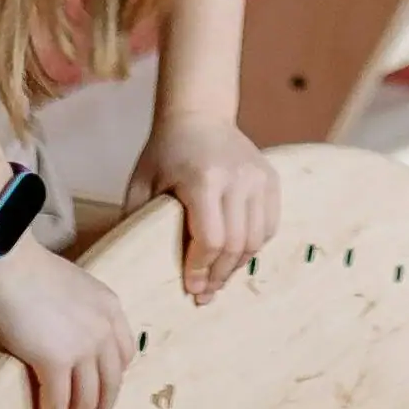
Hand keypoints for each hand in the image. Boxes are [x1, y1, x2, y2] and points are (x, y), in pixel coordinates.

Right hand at [0, 242, 129, 408]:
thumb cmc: (23, 269)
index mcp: (110, 308)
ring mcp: (82, 347)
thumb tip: (56, 343)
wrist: (6, 261)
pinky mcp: (55, 360)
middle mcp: (104, 330)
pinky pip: (58, 402)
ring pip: (87, 400)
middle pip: (110, 383)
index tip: (103, 396)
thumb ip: (73, 317)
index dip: (113, 380)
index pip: (124, 354)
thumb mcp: (68, 288)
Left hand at [130, 115, 280, 303]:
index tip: (191, 288)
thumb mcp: (142, 183)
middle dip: (220, 275)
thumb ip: (140, 222)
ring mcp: (258, 178)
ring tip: (219, 277)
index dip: (201, 269)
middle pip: (236, 244)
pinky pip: (269, 225)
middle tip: (205, 293)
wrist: (198, 115)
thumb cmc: (165, 152)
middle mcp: (237, 178)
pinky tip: (235, 254)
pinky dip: (254, 246)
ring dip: (238, 265)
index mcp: (204, 179)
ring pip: (257, 239)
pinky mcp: (271, 179)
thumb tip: (137, 266)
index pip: (210, 238)